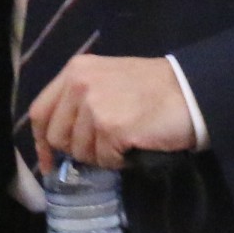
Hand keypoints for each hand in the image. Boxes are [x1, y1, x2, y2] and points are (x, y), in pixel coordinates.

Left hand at [27, 52, 197, 173]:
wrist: (193, 90)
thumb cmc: (154, 87)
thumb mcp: (107, 79)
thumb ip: (80, 99)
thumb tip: (60, 137)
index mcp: (75, 71)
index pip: (40, 112)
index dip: (42, 141)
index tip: (49, 161)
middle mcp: (79, 85)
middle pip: (58, 136)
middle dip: (78, 150)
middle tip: (104, 147)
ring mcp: (94, 106)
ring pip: (81, 152)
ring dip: (102, 155)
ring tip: (125, 142)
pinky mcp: (112, 128)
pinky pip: (105, 160)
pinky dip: (119, 162)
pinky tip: (134, 147)